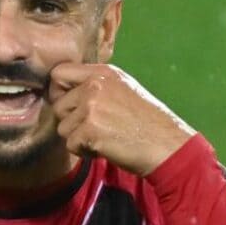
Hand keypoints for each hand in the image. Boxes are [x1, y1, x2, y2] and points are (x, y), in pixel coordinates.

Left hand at [49, 64, 194, 175]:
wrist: (166, 146)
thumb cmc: (148, 123)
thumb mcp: (124, 90)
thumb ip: (96, 86)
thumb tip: (65, 93)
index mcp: (103, 73)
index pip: (59, 73)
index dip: (59, 92)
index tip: (71, 107)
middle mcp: (95, 85)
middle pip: (58, 105)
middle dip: (72, 122)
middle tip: (97, 129)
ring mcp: (91, 106)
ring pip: (63, 128)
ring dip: (79, 139)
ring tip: (104, 138)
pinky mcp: (90, 129)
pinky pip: (71, 144)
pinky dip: (84, 152)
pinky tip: (105, 148)